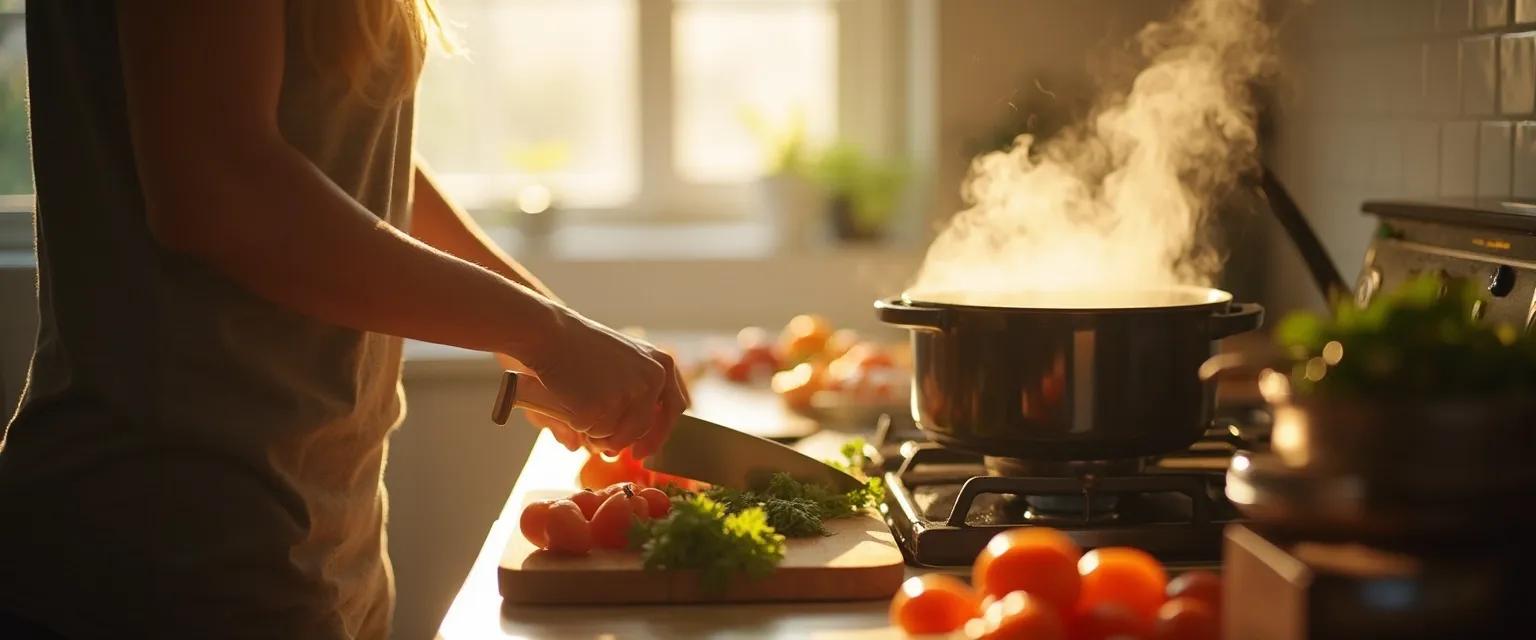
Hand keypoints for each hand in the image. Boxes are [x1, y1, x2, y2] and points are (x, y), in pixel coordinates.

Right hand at [521, 309, 687, 457]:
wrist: (552, 334)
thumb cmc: (582, 347)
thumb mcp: (624, 361)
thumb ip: (636, 396)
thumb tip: (635, 444)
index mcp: (662, 365)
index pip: (675, 408)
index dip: (661, 433)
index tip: (643, 450)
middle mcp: (653, 380)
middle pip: (645, 430)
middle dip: (624, 442)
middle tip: (607, 449)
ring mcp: (630, 394)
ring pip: (619, 437)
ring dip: (599, 434)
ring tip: (581, 405)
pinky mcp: (604, 408)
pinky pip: (594, 434)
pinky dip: (581, 427)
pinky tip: (572, 402)